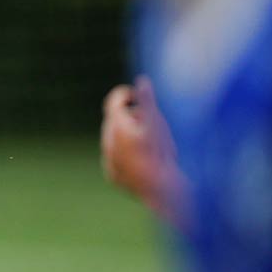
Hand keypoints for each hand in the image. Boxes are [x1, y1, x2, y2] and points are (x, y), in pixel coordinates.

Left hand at [101, 80, 177, 211]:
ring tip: (151, 143)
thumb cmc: (163, 153)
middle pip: (116, 120)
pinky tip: (145, 160)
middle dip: (131, 117)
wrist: (161, 190)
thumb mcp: (159, 123)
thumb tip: (141, 80)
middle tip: (151, 123)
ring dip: (130, 136)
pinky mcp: (113, 176)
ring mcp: (109, 160)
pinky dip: (128, 155)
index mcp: (117, 126)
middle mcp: (108, 142)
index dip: (126, 95)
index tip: (138, 96)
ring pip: (115, 140)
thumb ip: (148, 101)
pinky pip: (117, 159)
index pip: (115, 100)